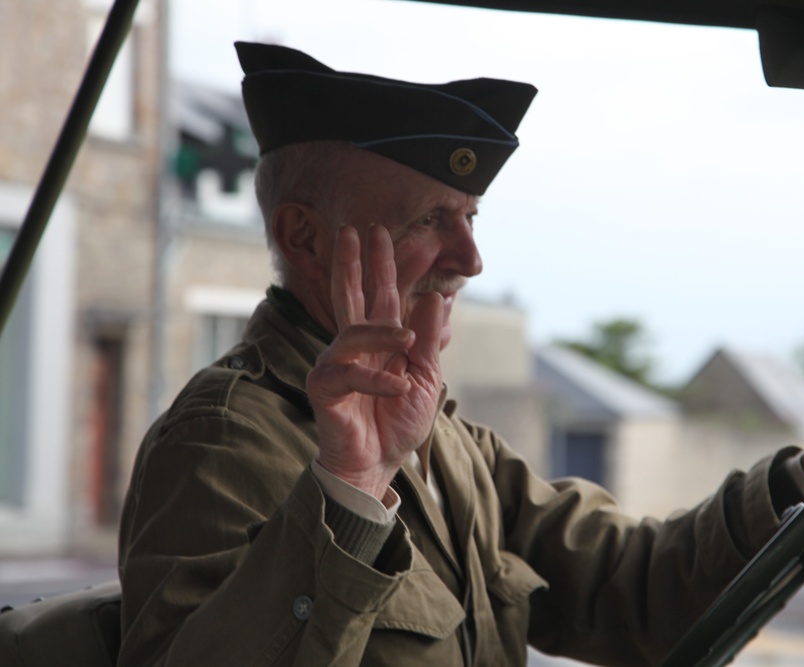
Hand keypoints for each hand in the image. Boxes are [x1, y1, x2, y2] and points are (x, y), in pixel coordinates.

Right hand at [306, 224, 443, 498]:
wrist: (378, 466)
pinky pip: (349, 373)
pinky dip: (377, 379)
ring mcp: (336, 364)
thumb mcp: (426, 379)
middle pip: (351, 296)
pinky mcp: (324, 387)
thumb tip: (438, 296)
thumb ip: (429, 340)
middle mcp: (355, 347)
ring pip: (354, 331)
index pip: (383, 297)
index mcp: (380, 342)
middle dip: (354, 263)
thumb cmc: (397, 425)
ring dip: (384, 332)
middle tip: (357, 229)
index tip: (388, 236)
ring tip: (409, 341)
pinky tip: (398, 387)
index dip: (387, 267)